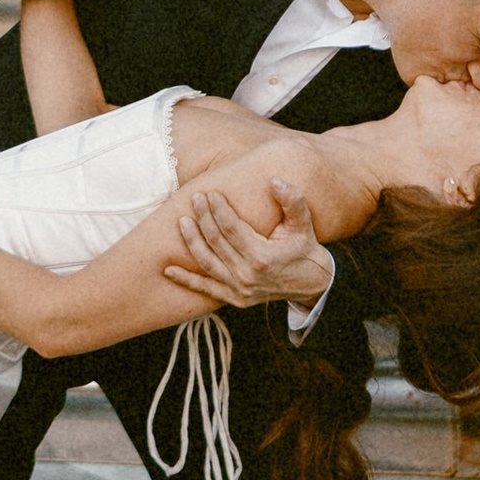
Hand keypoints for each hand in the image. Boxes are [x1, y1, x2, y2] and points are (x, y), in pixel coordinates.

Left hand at [162, 183, 333, 317]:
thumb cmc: (304, 247)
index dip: (219, 210)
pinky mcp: (235, 299)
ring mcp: (239, 290)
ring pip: (207, 263)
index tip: (211, 193)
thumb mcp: (303, 223)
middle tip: (194, 198)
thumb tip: (275, 181)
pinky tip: (168, 269)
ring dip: (192, 242)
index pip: (232, 229)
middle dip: (203, 218)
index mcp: (263, 256)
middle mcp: (248, 275)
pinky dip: (186, 280)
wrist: (311, 283)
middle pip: (216, 242)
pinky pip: (206, 289)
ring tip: (181, 221)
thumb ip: (292, 200)